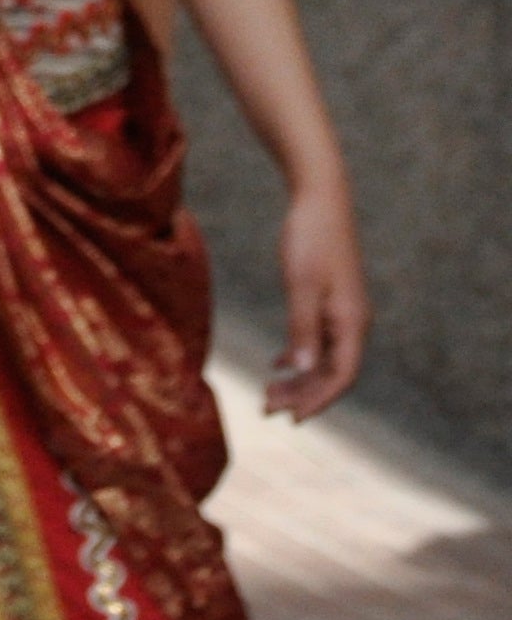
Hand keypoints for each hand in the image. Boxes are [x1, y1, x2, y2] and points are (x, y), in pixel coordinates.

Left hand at [262, 177, 368, 418]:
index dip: (319, 400)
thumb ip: (301, 328)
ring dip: (298, 379)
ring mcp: (342, 312)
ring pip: (322, 358)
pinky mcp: (330, 300)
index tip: (293, 419)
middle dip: (302, 395)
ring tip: (268, 395)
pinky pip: (317, 340)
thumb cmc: (310, 239)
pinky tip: (278, 364)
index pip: (341, 376)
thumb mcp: (301, 284)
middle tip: (266, 410)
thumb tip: (300, 370)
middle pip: (331, 372)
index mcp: (351, 323)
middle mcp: (352, 323)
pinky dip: (298, 355)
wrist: (320, 200)